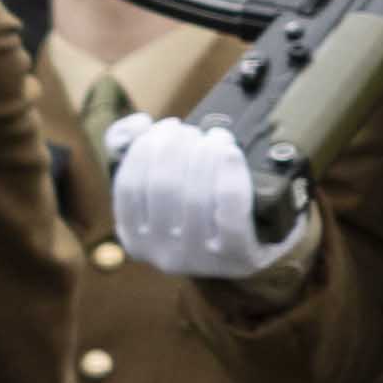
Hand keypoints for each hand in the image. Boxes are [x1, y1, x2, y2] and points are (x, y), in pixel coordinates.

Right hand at [105, 113, 296, 281]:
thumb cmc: (200, 209)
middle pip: (163, 186)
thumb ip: (135, 151)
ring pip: (196, 196)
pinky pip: (230, 211)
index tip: (168, 126)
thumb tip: (136, 124)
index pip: (129, 185)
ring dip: (206, 153)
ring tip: (217, 137)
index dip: (145, 147)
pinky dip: (230, 175)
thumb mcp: (161, 189)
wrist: (252, 247)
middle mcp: (162, 254)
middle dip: (178, 146)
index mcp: (135, 238)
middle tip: (195, 131)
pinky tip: (231, 153)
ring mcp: (200, 258)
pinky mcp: (237, 254)